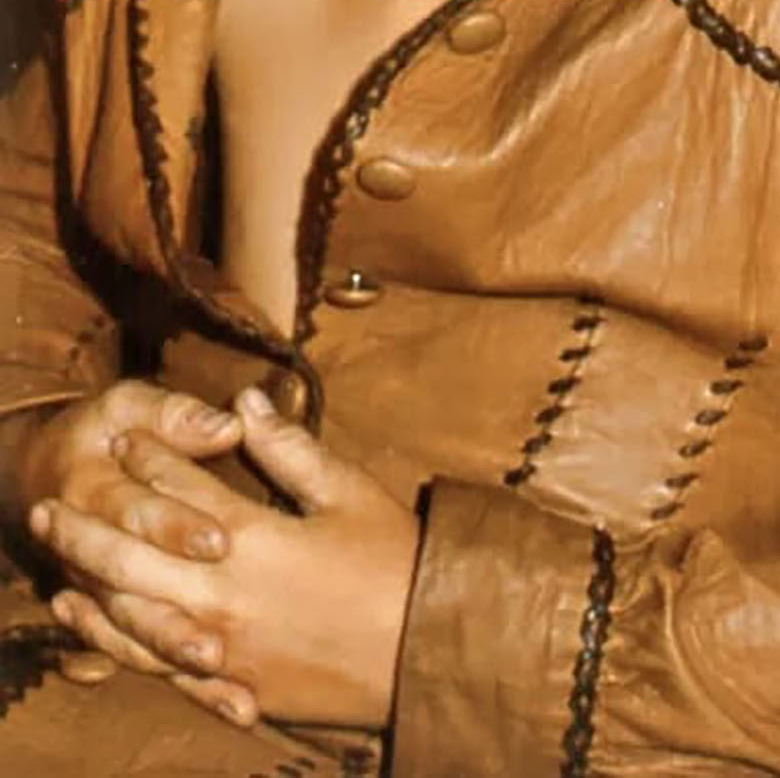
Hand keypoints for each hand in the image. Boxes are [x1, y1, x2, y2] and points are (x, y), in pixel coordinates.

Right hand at [20, 379, 252, 719]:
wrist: (46, 470)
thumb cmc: (102, 429)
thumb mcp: (128, 406)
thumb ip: (176, 415)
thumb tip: (230, 422)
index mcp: (94, 488)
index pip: (136, 511)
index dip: (176, 526)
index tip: (222, 541)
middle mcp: (89, 550)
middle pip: (132, 587)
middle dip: (173, 614)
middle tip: (218, 636)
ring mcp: (100, 590)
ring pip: (134, 631)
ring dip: (174, 654)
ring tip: (219, 670)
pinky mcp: (118, 615)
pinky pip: (146, 655)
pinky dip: (185, 680)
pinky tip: (234, 703)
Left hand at [30, 387, 419, 727]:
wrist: (422, 653)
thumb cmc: (394, 562)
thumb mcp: (350, 493)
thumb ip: (290, 450)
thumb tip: (245, 403)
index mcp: (255, 538)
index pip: (181, 488)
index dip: (147, 457)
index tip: (122, 436)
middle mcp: (224, 593)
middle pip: (133, 552)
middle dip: (86, 522)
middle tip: (48, 501)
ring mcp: (222, 646)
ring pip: (130, 612)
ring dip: (86, 578)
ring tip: (54, 552)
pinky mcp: (230, 686)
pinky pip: (154, 664)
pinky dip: (112, 639)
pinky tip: (89, 620)